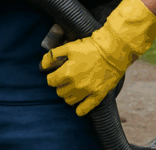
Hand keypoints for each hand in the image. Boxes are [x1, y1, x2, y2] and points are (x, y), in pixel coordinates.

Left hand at [41, 0, 155, 115]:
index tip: (56, 74)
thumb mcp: (69, 47)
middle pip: (59, 92)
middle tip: (65, 80)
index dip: (52, 77)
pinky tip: (79, 106)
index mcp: (67, 72)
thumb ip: (53, 55)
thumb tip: (43, 65)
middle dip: (60, 86)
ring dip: (68, 95)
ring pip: (69, 101)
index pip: (51, 81)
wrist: (112, 52)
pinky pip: (85, 109)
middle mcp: (76, 84)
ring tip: (72, 88)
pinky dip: (80, 109)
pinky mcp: (98, 95)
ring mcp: (87, 91)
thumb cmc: (90, 48)